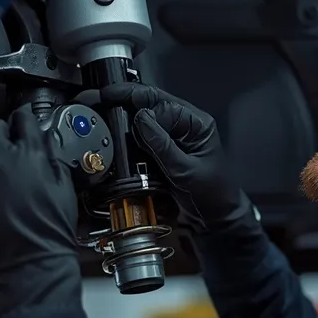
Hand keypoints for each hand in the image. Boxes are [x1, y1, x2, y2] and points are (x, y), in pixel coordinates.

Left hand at [0, 104, 83, 317]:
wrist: (26, 268)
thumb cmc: (48, 233)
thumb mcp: (64, 187)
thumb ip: (50, 156)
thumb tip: (43, 140)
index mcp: (27, 153)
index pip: (21, 118)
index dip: (24, 121)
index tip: (23, 125)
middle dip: (0, 138)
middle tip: (9, 155)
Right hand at [76, 82, 250, 231]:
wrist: (218, 220)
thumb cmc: (215, 196)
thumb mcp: (186, 171)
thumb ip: (162, 145)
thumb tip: (141, 118)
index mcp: (196, 123)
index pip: (161, 101)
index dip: (134, 99)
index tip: (111, 98)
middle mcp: (185, 126)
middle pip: (150, 105)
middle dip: (124, 101)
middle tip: (98, 99)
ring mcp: (174, 139)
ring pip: (144, 121)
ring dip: (125, 118)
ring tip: (102, 113)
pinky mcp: (165, 153)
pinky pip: (144, 139)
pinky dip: (130, 138)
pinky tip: (116, 137)